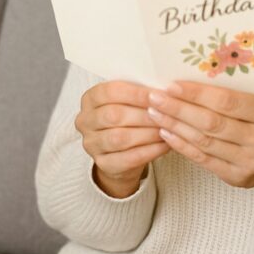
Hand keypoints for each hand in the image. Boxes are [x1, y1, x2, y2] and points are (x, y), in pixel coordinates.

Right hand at [75, 81, 170, 197]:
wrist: (121, 150)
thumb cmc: (128, 118)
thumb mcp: (129, 100)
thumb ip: (140, 93)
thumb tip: (163, 89)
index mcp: (90, 98)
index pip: (110, 92)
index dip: (136, 93)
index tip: (158, 94)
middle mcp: (85, 121)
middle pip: (114, 115)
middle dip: (144, 114)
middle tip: (167, 113)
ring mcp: (91, 144)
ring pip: (120, 138)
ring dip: (148, 133)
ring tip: (168, 128)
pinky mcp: (103, 164)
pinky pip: (128, 158)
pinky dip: (150, 150)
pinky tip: (165, 144)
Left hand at [147, 81, 253, 204]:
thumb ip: (234, 97)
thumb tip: (189, 82)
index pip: (228, 101)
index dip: (197, 93)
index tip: (172, 85)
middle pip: (212, 122)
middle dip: (179, 108)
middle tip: (155, 98)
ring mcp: (250, 162)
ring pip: (205, 141)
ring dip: (176, 126)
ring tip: (155, 113)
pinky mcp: (238, 178)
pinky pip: (204, 159)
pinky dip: (182, 145)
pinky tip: (167, 133)